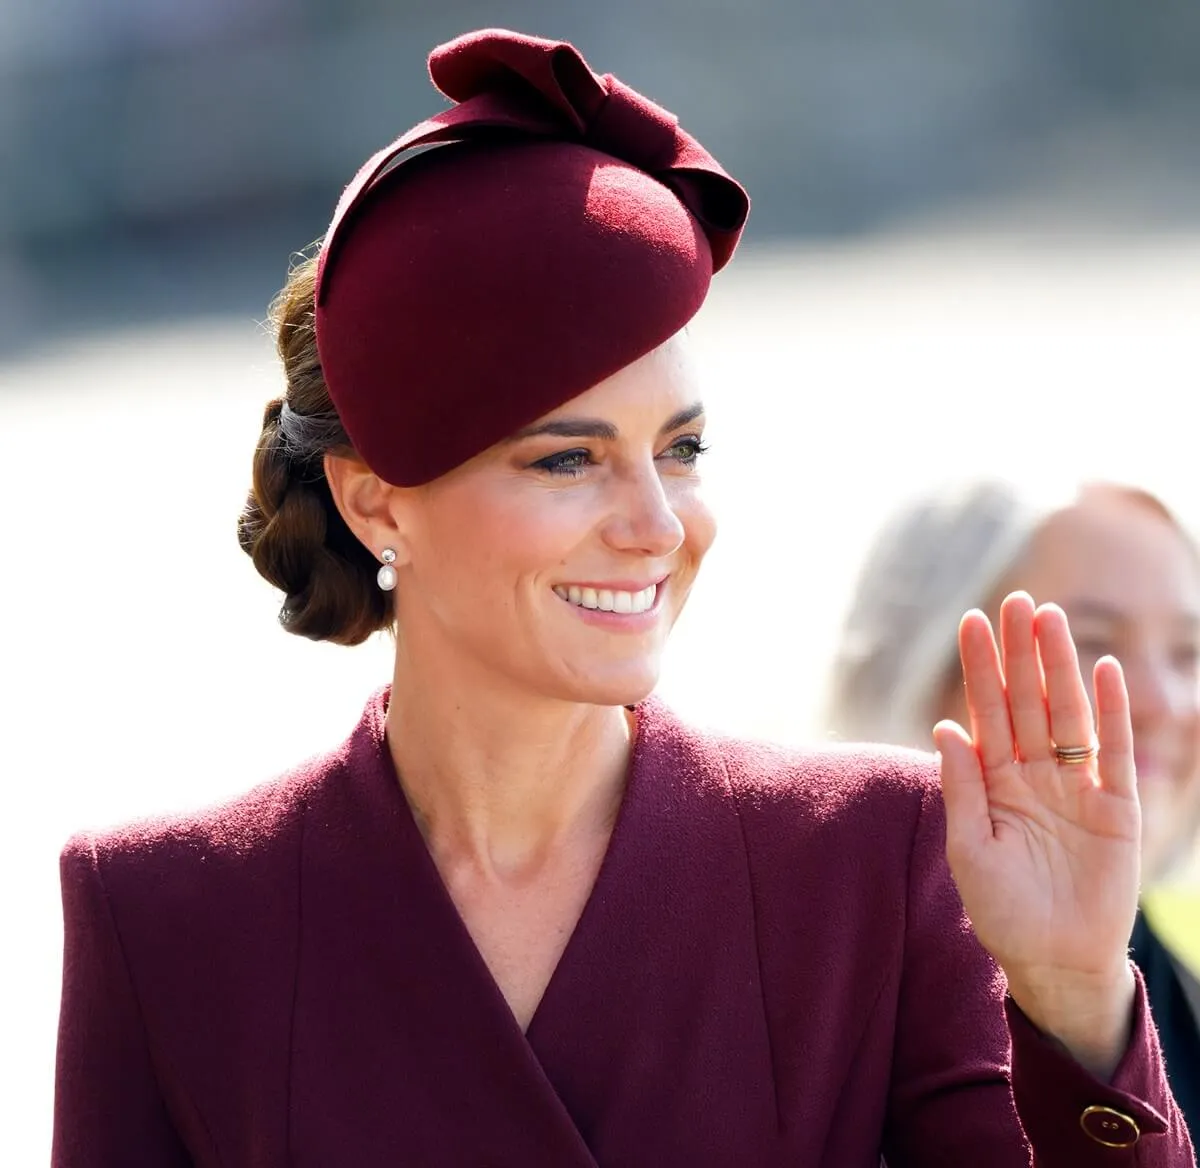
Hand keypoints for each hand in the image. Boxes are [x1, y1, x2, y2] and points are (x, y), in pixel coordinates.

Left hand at [934, 592, 1139, 1075]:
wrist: (1053, 961)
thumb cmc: (1002, 910)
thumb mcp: (970, 848)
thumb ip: (961, 787)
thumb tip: (945, 726)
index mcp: (994, 780)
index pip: (986, 711)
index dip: (980, 667)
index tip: (972, 620)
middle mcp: (1034, 774)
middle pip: (1026, 700)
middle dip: (1020, 652)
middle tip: (1016, 600)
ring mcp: (1076, 787)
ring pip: (1067, 714)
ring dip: (1060, 667)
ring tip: (1051, 618)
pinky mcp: (1116, 808)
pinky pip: (1113, 752)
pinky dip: (1110, 713)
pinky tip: (1103, 671)